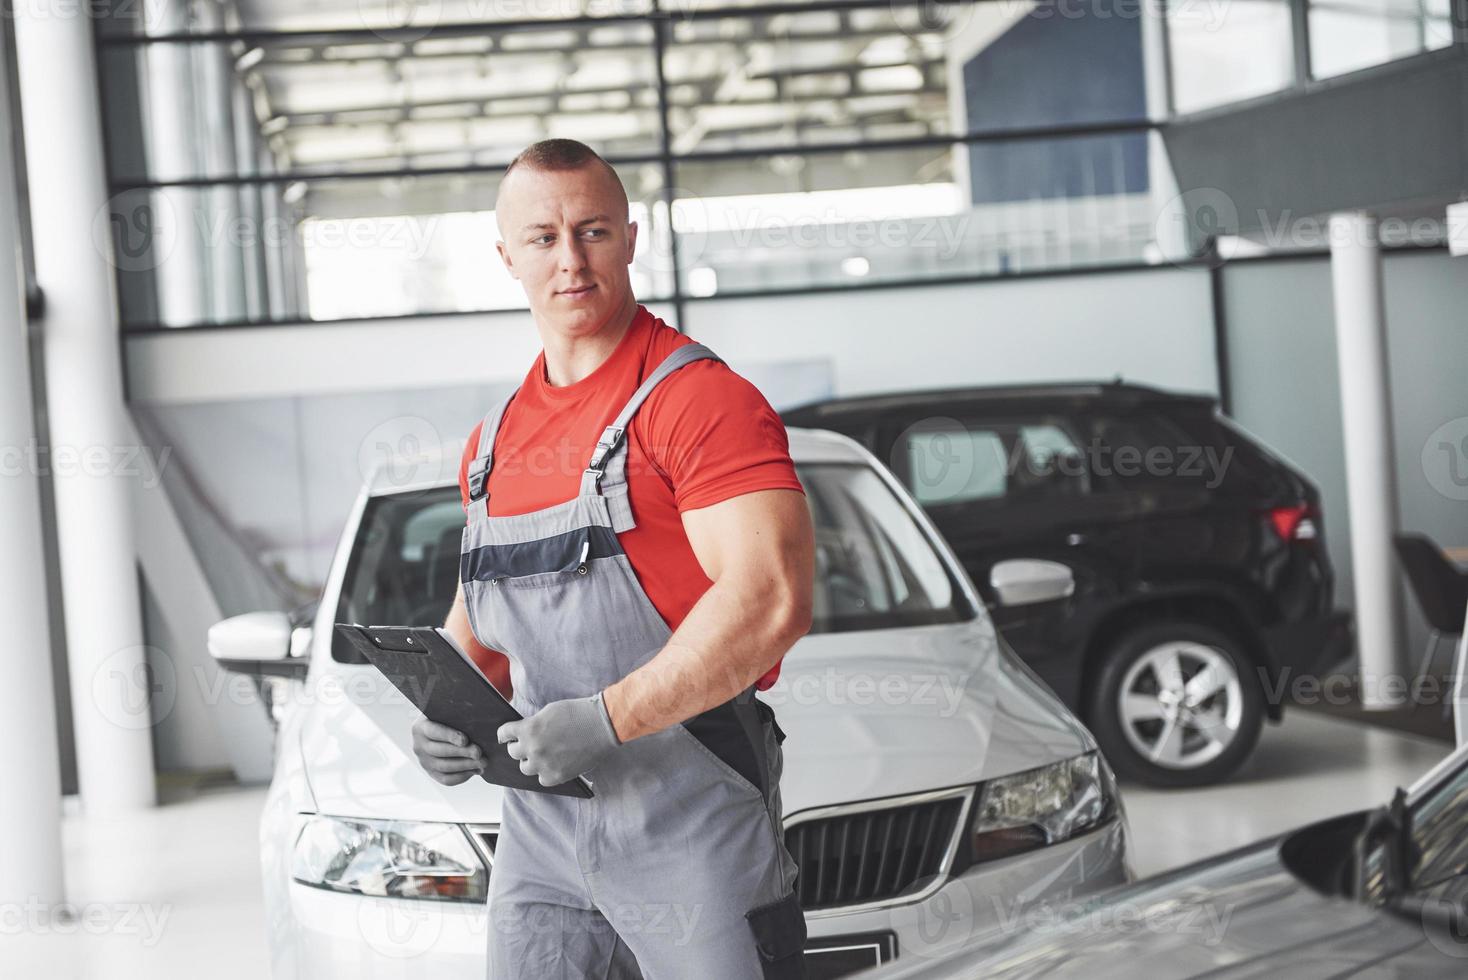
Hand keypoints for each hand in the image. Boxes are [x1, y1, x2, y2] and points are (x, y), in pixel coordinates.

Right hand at [411, 717, 484, 785]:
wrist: (440, 728)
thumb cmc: (450, 717)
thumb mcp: (449, 712)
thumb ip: (458, 712)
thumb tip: (481, 716)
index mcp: (420, 727)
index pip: (434, 732)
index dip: (449, 736)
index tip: (465, 740)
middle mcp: (418, 745)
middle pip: (440, 752)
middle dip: (462, 753)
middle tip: (479, 753)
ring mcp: (424, 761)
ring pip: (444, 767)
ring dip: (465, 766)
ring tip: (482, 762)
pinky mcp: (431, 773)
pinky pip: (446, 779)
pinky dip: (462, 776)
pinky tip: (475, 770)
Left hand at [497, 693, 620, 786]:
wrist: (603, 725)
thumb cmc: (578, 713)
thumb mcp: (549, 711)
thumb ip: (533, 723)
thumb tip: (523, 731)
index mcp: (528, 729)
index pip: (504, 733)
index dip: (506, 734)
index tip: (507, 736)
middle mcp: (533, 749)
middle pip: (513, 753)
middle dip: (519, 747)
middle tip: (528, 744)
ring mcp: (544, 764)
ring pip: (525, 768)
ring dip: (530, 761)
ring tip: (541, 756)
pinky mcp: (558, 775)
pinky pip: (541, 780)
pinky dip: (544, 773)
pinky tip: (552, 765)